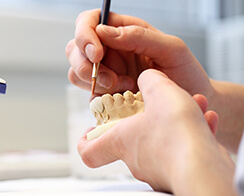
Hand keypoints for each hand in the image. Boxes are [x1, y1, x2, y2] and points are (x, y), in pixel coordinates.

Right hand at [66, 9, 212, 99]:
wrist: (192, 102)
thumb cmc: (185, 72)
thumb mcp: (171, 48)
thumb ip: (139, 36)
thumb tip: (103, 32)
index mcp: (123, 31)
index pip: (89, 21)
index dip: (84, 34)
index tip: (97, 54)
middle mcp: (110, 50)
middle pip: (74, 48)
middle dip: (86, 66)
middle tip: (112, 80)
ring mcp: (105, 72)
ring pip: (76, 72)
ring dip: (94, 83)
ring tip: (125, 88)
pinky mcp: (105, 93)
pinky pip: (88, 94)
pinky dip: (100, 98)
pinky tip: (123, 99)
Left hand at [77, 69, 227, 191]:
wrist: (203, 169)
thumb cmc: (174, 135)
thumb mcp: (159, 91)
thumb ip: (149, 79)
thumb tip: (148, 77)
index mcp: (120, 142)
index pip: (88, 151)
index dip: (85, 140)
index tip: (91, 130)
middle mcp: (135, 160)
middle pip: (131, 137)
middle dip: (148, 116)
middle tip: (160, 103)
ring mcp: (157, 171)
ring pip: (163, 139)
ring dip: (176, 120)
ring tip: (193, 105)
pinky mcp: (180, 175)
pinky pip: (183, 150)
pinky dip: (193, 133)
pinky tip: (206, 119)